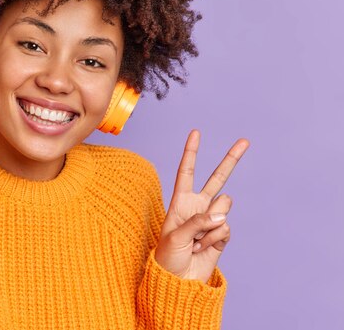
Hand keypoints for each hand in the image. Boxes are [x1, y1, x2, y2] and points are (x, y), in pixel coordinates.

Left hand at [154, 130, 249, 282]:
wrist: (177, 281)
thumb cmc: (167, 257)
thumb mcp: (175, 236)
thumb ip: (197, 222)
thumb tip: (220, 215)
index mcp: (180, 201)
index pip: (186, 172)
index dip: (191, 152)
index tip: (196, 132)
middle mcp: (198, 206)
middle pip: (217, 178)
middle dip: (231, 159)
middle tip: (245, 141)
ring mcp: (212, 220)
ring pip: (224, 207)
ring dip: (211, 224)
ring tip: (198, 240)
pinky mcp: (222, 235)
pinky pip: (226, 229)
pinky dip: (216, 240)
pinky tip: (204, 248)